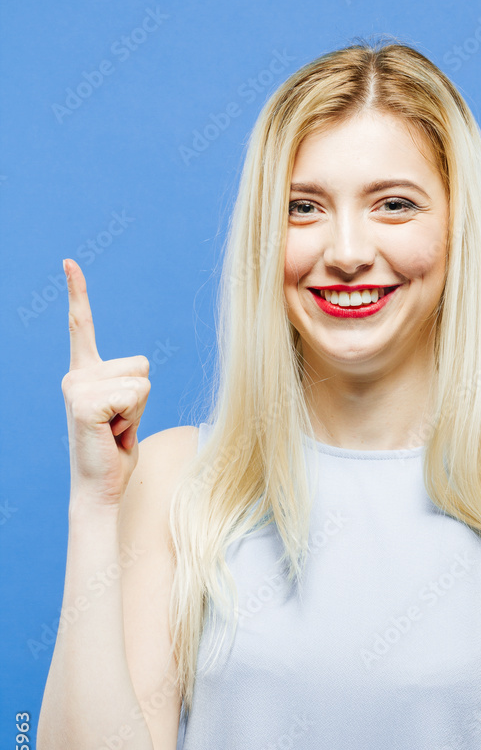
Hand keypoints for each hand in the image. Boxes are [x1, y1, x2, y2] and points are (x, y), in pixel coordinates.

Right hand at [61, 258, 150, 506]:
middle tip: (119, 425)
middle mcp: (75, 375)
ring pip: (142, 379)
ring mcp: (77, 387)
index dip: (78, 293)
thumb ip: (128, 387)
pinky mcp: (86, 402)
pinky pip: (136, 394)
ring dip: (139, 410)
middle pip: (140, 364)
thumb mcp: (126, 411)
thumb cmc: (115, 452)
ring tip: (115, 430)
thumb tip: (140, 377)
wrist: (101, 486)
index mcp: (84, 373)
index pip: (81, 326)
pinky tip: (113, 434)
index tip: (69, 262)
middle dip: (142, 399)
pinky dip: (134, 417)